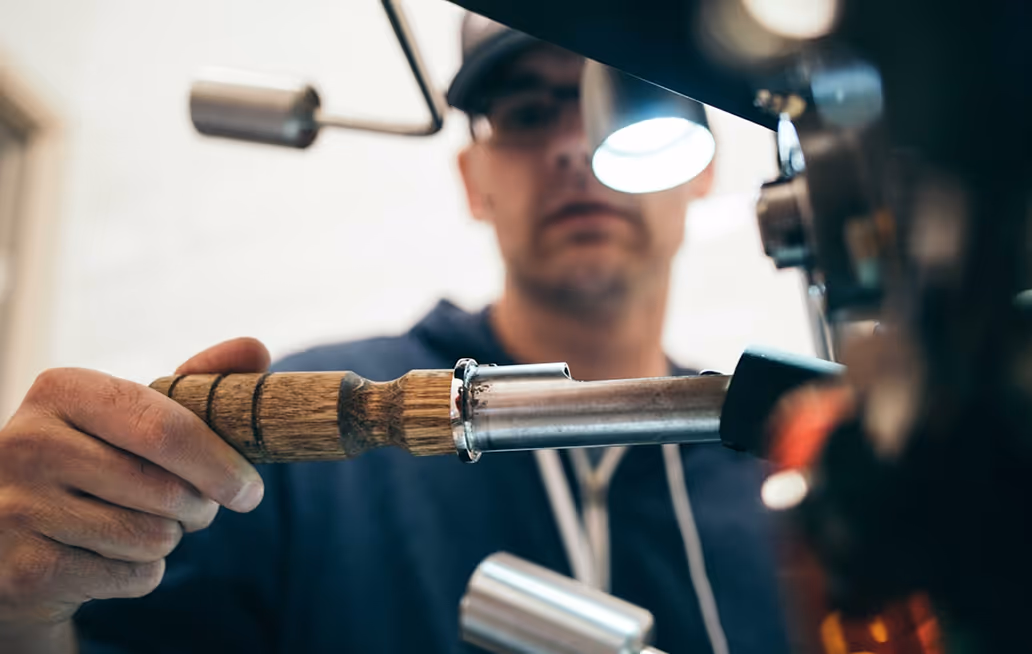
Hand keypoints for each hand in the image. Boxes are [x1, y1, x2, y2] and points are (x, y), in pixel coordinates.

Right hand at [0, 338, 269, 632]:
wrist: (13, 538)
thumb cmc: (95, 461)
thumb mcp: (134, 414)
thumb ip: (197, 380)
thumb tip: (256, 349)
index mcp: (61, 390)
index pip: (165, 429)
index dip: (220, 464)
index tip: (251, 490)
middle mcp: (27, 443)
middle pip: (166, 491)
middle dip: (200, 508)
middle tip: (198, 508)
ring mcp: (17, 509)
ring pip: (153, 538)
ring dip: (167, 540)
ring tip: (141, 526)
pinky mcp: (24, 570)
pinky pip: (133, 576)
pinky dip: (142, 573)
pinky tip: (109, 556)